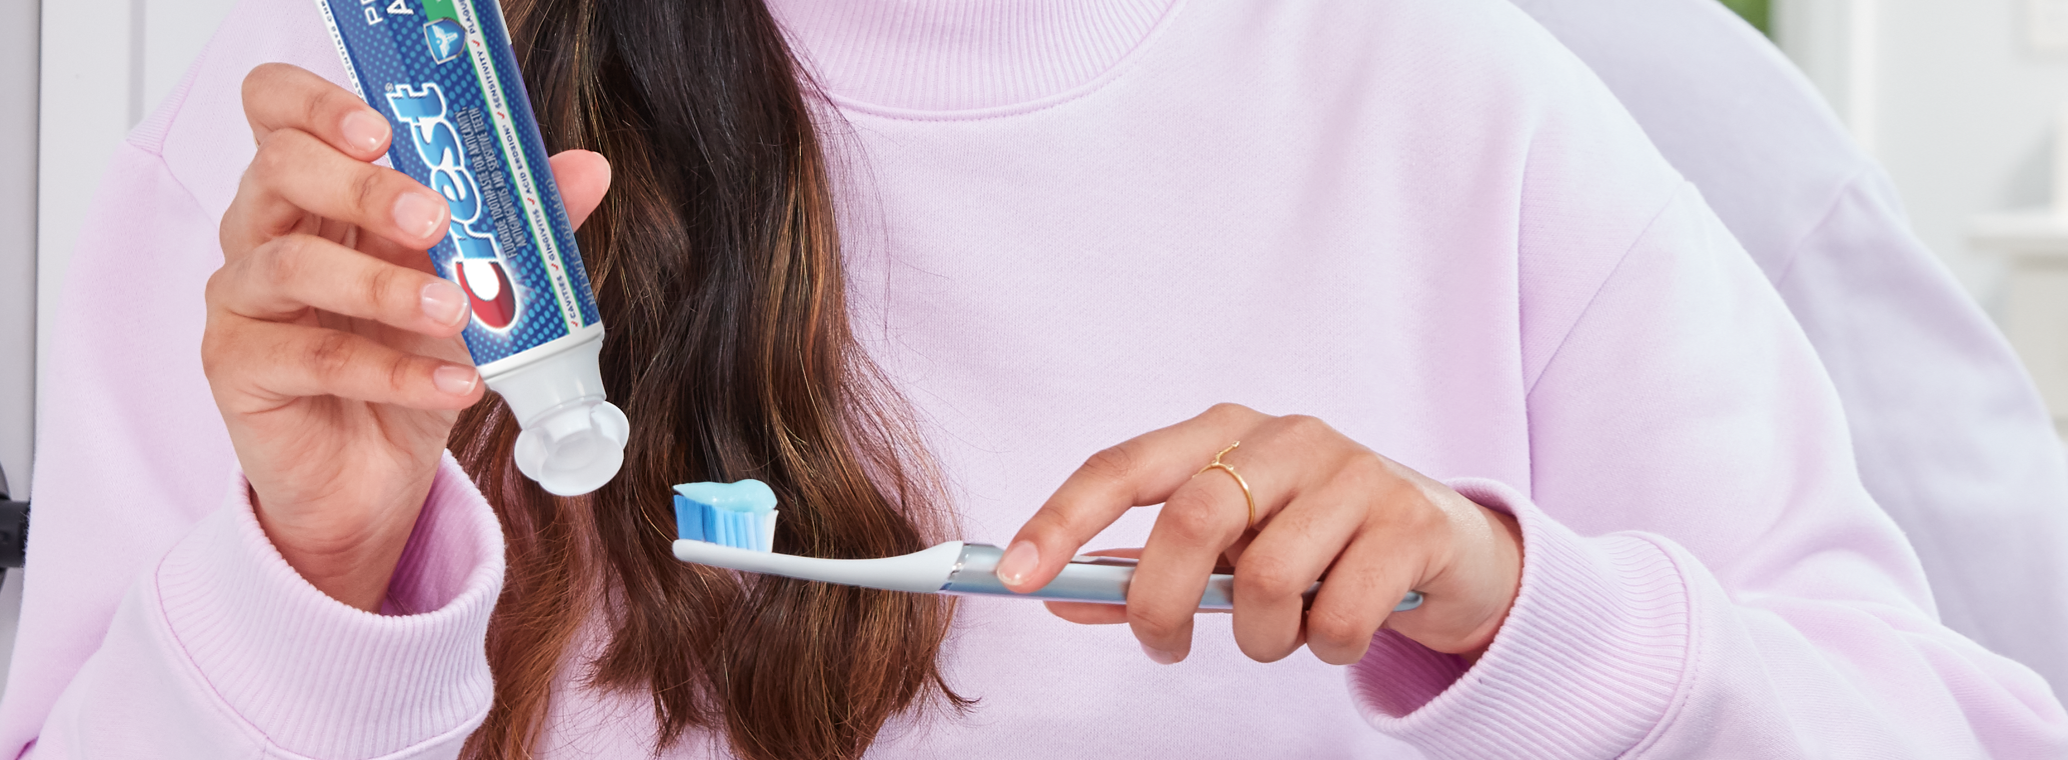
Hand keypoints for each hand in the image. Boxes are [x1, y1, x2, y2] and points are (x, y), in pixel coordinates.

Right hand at [204, 64, 610, 610]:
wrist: (375, 472)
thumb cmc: (407, 358)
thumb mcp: (470, 284)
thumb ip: (516, 222)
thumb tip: (588, 170)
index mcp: (312, 188)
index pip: (276, 107)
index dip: (316, 102)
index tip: (385, 128)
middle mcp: (262, 229)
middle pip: (281, 169)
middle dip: (364, 187)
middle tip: (435, 217)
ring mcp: (243, 297)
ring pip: (294, 264)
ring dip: (385, 285)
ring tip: (456, 310)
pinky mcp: (238, 368)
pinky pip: (316, 359)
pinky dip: (397, 373)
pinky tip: (456, 385)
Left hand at [999, 403, 1523, 664]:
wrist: (1447, 546)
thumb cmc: (1315, 542)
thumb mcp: (1228, 549)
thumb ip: (1145, 572)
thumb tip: (1056, 595)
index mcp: (1224, 431)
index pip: (1124, 466)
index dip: (1063, 520)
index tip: (1014, 576)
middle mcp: (1286, 438)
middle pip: (1191, 518)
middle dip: (1161, 604)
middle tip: (1165, 650)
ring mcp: (1353, 473)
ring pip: (1266, 577)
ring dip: (1259, 637)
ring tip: (1281, 633)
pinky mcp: (1410, 521)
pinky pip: (1337, 614)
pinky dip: (1325, 646)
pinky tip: (1337, 631)